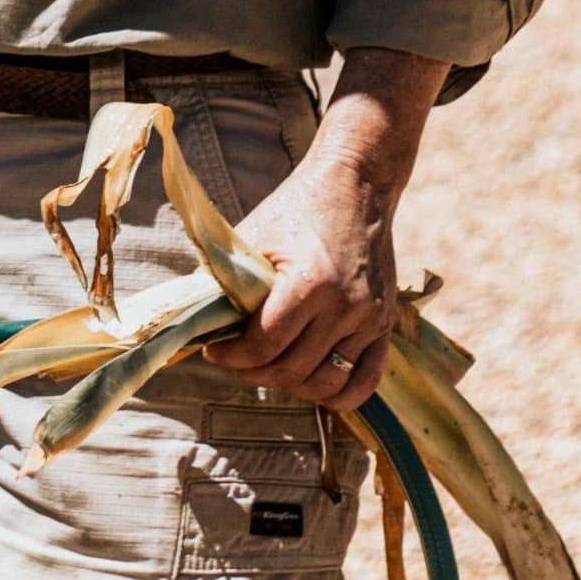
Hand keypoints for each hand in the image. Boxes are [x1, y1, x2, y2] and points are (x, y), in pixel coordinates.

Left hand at [201, 147, 397, 408]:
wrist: (355, 185)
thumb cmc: (297, 208)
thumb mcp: (255, 236)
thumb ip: (227, 278)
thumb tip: (194, 316)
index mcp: (308, 282)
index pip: (265, 345)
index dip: (233, 356)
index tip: (214, 351)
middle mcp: (344, 306)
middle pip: (294, 370)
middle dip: (256, 372)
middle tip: (236, 360)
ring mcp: (369, 319)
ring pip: (327, 384)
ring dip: (293, 385)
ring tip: (270, 367)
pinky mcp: (385, 324)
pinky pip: (365, 380)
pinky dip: (339, 395)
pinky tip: (312, 383)